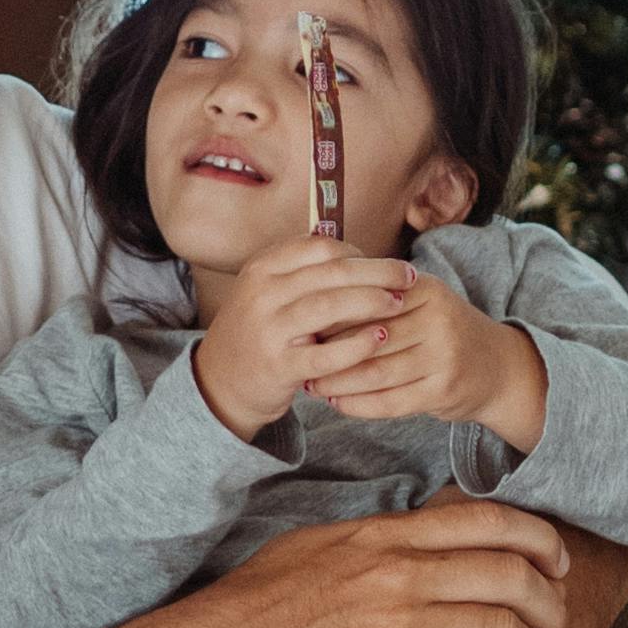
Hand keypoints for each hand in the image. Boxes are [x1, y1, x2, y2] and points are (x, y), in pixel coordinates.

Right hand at [193, 236, 416, 440]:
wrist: (220, 380)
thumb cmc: (258, 330)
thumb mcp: (268, 290)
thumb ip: (304, 270)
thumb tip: (361, 255)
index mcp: (262, 268)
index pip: (320, 248)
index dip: (358, 253)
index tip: (381, 264)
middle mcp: (262, 293)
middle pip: (331, 273)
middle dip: (377, 272)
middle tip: (407, 277)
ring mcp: (268, 330)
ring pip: (329, 306)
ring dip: (371, 302)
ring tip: (398, 304)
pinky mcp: (278, 366)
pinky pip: (325, 353)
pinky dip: (356, 345)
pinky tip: (379, 338)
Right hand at [195, 496, 574, 627]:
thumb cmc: (257, 608)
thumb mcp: (314, 546)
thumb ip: (371, 540)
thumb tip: (407, 538)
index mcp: (385, 536)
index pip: (485, 521)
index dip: (537, 539)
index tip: (555, 562)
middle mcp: (402, 573)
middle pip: (511, 576)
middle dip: (550, 606)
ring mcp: (403, 625)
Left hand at [309, 276, 549, 451]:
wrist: (496, 367)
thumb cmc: (439, 334)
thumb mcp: (416, 303)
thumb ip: (374, 301)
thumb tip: (311, 306)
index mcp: (423, 288)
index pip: (365, 300)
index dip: (328, 317)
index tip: (298, 327)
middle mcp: (437, 318)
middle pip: (368, 337)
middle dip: (328, 352)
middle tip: (297, 360)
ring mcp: (444, 355)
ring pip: (376, 372)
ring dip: (338, 382)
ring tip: (312, 386)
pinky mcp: (444, 389)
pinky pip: (391, 401)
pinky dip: (359, 405)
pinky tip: (338, 403)